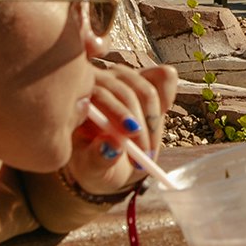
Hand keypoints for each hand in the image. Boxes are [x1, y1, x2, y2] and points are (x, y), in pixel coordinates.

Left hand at [69, 62, 179, 194]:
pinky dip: (168, 96)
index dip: (118, 111)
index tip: (132, 133)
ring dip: (153, 120)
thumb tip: (113, 145)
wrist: (114, 162)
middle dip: (140, 123)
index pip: (99, 94)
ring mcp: (124, 78)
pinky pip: (165, 76)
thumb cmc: (96, 162)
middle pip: (125, 92)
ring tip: (150, 149)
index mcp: (77, 101)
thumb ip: (97, 159)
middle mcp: (100, 83)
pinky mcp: (148, 77)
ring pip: (147, 89)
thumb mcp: (92, 169)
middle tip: (145, 153)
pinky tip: (162, 115)